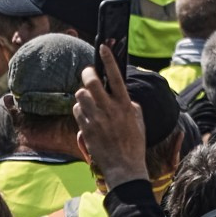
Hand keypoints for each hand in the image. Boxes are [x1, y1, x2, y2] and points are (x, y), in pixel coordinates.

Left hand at [73, 45, 147, 189]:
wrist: (125, 169)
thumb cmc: (134, 143)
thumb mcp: (138, 120)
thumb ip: (129, 103)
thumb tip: (121, 93)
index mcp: (124, 105)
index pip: (115, 77)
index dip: (109, 60)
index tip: (103, 47)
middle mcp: (109, 110)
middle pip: (90, 82)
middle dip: (87, 74)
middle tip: (88, 75)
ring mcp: (96, 120)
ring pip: (80, 95)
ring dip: (83, 94)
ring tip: (89, 100)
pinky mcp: (86, 129)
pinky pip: (77, 111)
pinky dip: (80, 110)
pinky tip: (87, 116)